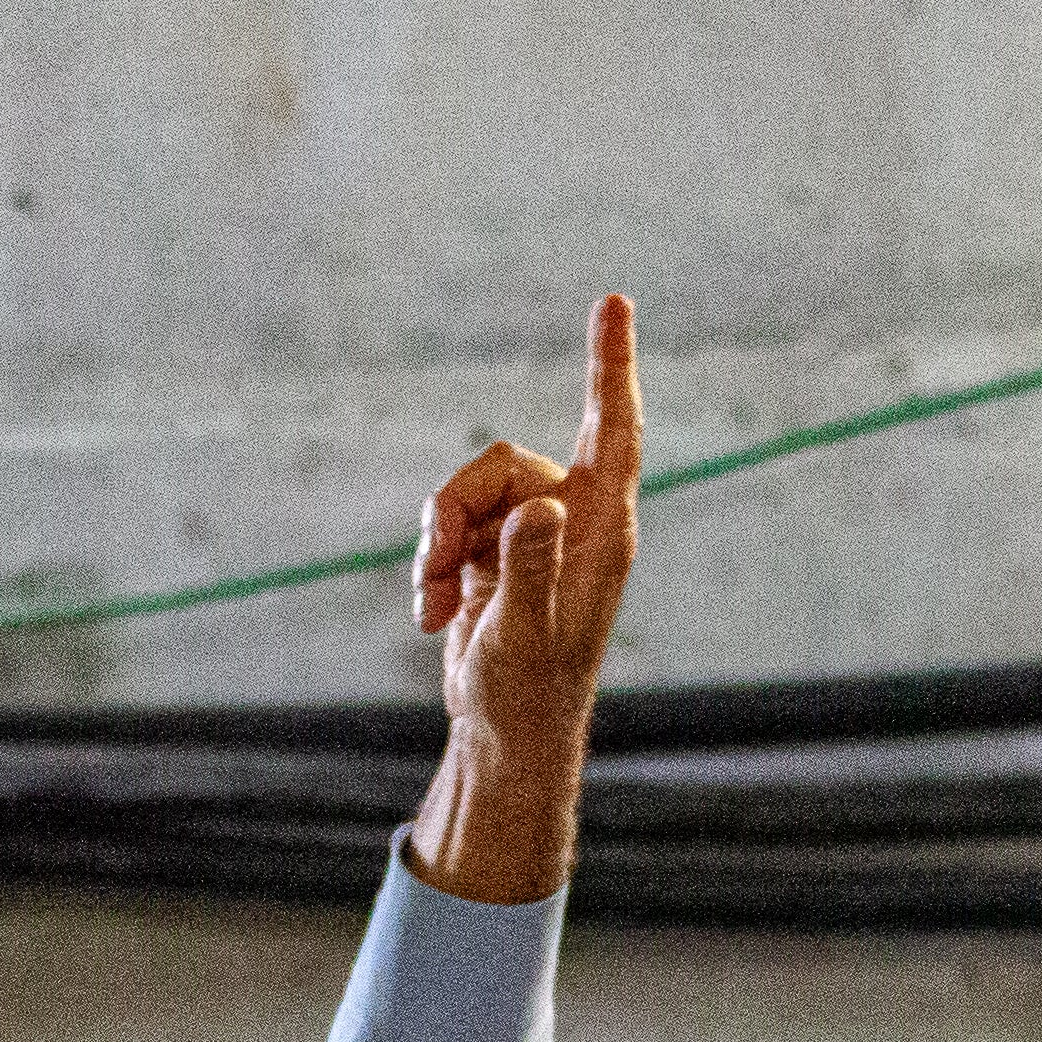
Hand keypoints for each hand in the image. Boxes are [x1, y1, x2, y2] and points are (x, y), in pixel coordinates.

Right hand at [406, 292, 641, 901]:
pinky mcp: (497, 559)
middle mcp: (570, 523)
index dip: (610, 367)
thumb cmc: (527, 693)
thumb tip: (535, 510)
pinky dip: (431, 566)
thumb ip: (528, 568)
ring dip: (436, 543)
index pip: (614, 430)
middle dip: (455, 506)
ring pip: (469, 495)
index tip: (613, 304)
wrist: (506, 737)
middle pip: (502, 464)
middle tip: (432, 563)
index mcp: (599, 531)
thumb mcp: (522, 632)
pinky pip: (452, 530)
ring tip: (428, 600)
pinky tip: (429, 616)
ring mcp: (532, 538)